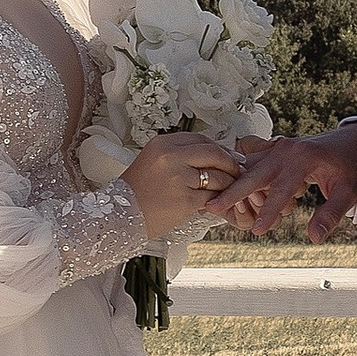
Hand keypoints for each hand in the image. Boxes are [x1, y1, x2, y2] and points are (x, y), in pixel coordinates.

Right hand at [123, 134, 246, 232]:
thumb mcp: (153, 162)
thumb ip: (180, 156)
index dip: (218, 148)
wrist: (120, 216)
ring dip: (227, 183)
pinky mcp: (185, 200)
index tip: (226, 156)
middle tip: (236, 171)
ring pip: (217, 176)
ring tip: (226, 189)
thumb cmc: (137, 192)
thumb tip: (214, 155)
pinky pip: (212, 196)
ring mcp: (178, 178)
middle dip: (230, 163)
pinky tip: (214, 202)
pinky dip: (217, 200)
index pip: (201, 139)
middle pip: (214, 153)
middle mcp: (170, 157)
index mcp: (162, 144)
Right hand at [218, 123, 356, 241]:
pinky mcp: (275, 149)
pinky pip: (253, 162)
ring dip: (233, 183)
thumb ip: (330, 215)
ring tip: (214, 202)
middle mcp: (287, 150)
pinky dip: (240, 175)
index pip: (282, 189)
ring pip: (248, 165)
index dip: (269, 211)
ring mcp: (279, 147)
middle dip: (232, 191)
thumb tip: (314, 238)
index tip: (258, 231)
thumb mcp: (349, 192)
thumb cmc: (354, 166)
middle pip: (253, 172)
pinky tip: (228, 191)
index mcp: (304, 158)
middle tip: (212, 208)